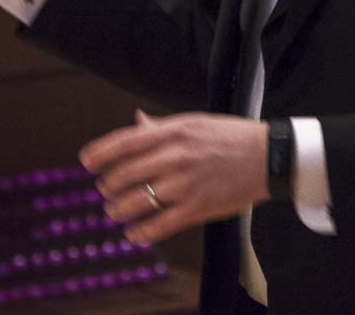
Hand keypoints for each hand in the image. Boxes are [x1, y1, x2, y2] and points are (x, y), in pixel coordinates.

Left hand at [81, 108, 269, 244]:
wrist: (268, 156)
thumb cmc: (231, 136)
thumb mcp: (195, 123)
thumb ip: (162, 126)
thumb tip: (135, 121)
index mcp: (176, 130)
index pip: (127, 141)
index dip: (101, 152)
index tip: (85, 161)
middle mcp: (177, 155)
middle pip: (126, 173)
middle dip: (108, 184)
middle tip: (105, 189)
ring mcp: (186, 183)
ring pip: (138, 200)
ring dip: (118, 209)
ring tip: (114, 212)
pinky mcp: (197, 207)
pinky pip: (159, 224)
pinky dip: (141, 232)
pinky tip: (133, 233)